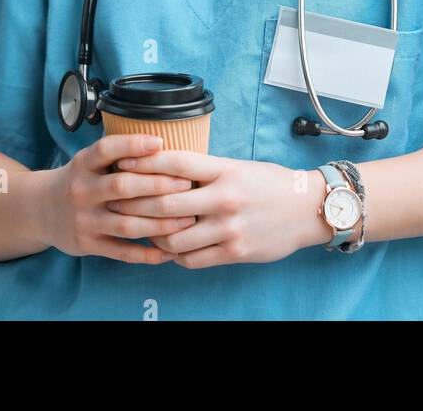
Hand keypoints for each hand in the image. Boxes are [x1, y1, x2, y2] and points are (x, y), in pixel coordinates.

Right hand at [36, 134, 199, 264]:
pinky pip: (121, 252)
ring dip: (160, 223)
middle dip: (158, 185)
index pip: (106, 149)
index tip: (160, 143)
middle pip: (122, 186)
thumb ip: (118, 154)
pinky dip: (147, 254)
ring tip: (188, 219)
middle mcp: (81, 190)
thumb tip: (166, 143)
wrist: (40, 210)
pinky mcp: (87, 244)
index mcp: (83, 164)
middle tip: (187, 185)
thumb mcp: (89, 160)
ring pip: (127, 224)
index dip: (133, 145)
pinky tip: (169, 251)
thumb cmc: (81, 179)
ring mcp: (84, 220)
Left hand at [107, 150, 329, 268]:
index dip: (144, 163)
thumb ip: (207, 171)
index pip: (176, 163)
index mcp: (226, 170)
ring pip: (173, 236)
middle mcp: (225, 198)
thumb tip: (167, 172)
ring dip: (152, 234)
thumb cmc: (271, 184)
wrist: (308, 208)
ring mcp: (229, 227)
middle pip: (166, 202)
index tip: (122, 163)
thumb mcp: (240, 167)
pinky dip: (174, 254)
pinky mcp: (234, 252)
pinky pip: (191, 258)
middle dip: (134, 203)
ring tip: (141, 229)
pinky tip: (169, 247)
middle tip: (115, 201)